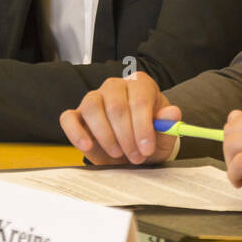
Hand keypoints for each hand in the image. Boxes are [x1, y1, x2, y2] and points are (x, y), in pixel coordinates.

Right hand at [59, 73, 180, 164]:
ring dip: (105, 135)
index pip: (139, 100)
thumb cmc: (149, 139)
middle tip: (136, 157)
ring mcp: (93, 98)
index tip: (147, 148)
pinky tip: (87, 146)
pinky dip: (75, 132)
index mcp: (140, 85)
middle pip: (116, 106)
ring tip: (117, 153)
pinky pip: (68, 118)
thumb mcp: (164, 137)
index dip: (143, 126)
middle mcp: (115, 86)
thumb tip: (173, 114)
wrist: (133, 151)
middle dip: (127, 136)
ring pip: (92, 107)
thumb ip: (168, 125)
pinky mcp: (76, 115)